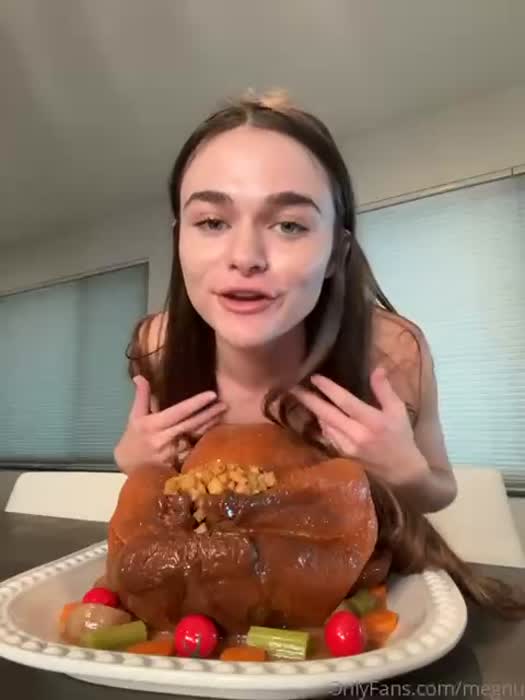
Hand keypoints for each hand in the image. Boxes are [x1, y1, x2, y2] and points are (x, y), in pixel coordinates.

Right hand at [114, 376, 226, 473]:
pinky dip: (206, 441)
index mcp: (153, 425)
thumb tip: (140, 376)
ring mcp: (173, 454)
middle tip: (225, 404)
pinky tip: (218, 433)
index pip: (178, 412)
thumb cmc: (134, 439)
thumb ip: (142, 396)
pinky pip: (196, 451)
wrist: (130, 468)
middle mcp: (164, 439)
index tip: (212, 394)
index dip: (196, 403)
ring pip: (196, 438)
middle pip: (192, 424)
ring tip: (223, 414)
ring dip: (211, 426)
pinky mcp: (178, 464)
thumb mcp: (134, 417)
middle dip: (209, 414)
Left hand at [291, 367, 427, 487]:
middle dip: (309, 400)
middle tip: (294, 387)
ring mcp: (347, 446)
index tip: (314, 377)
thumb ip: (385, 390)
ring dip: (313, 411)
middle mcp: (357, 434)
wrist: (399, 469)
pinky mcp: (343, 454)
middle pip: (327, 415)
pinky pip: (327, 435)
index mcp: (372, 421)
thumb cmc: (400, 436)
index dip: (328, 389)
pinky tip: (319, 414)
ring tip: (303, 396)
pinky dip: (322, 423)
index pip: (346, 402)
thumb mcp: (398, 410)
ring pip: (324, 425)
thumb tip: (377, 369)